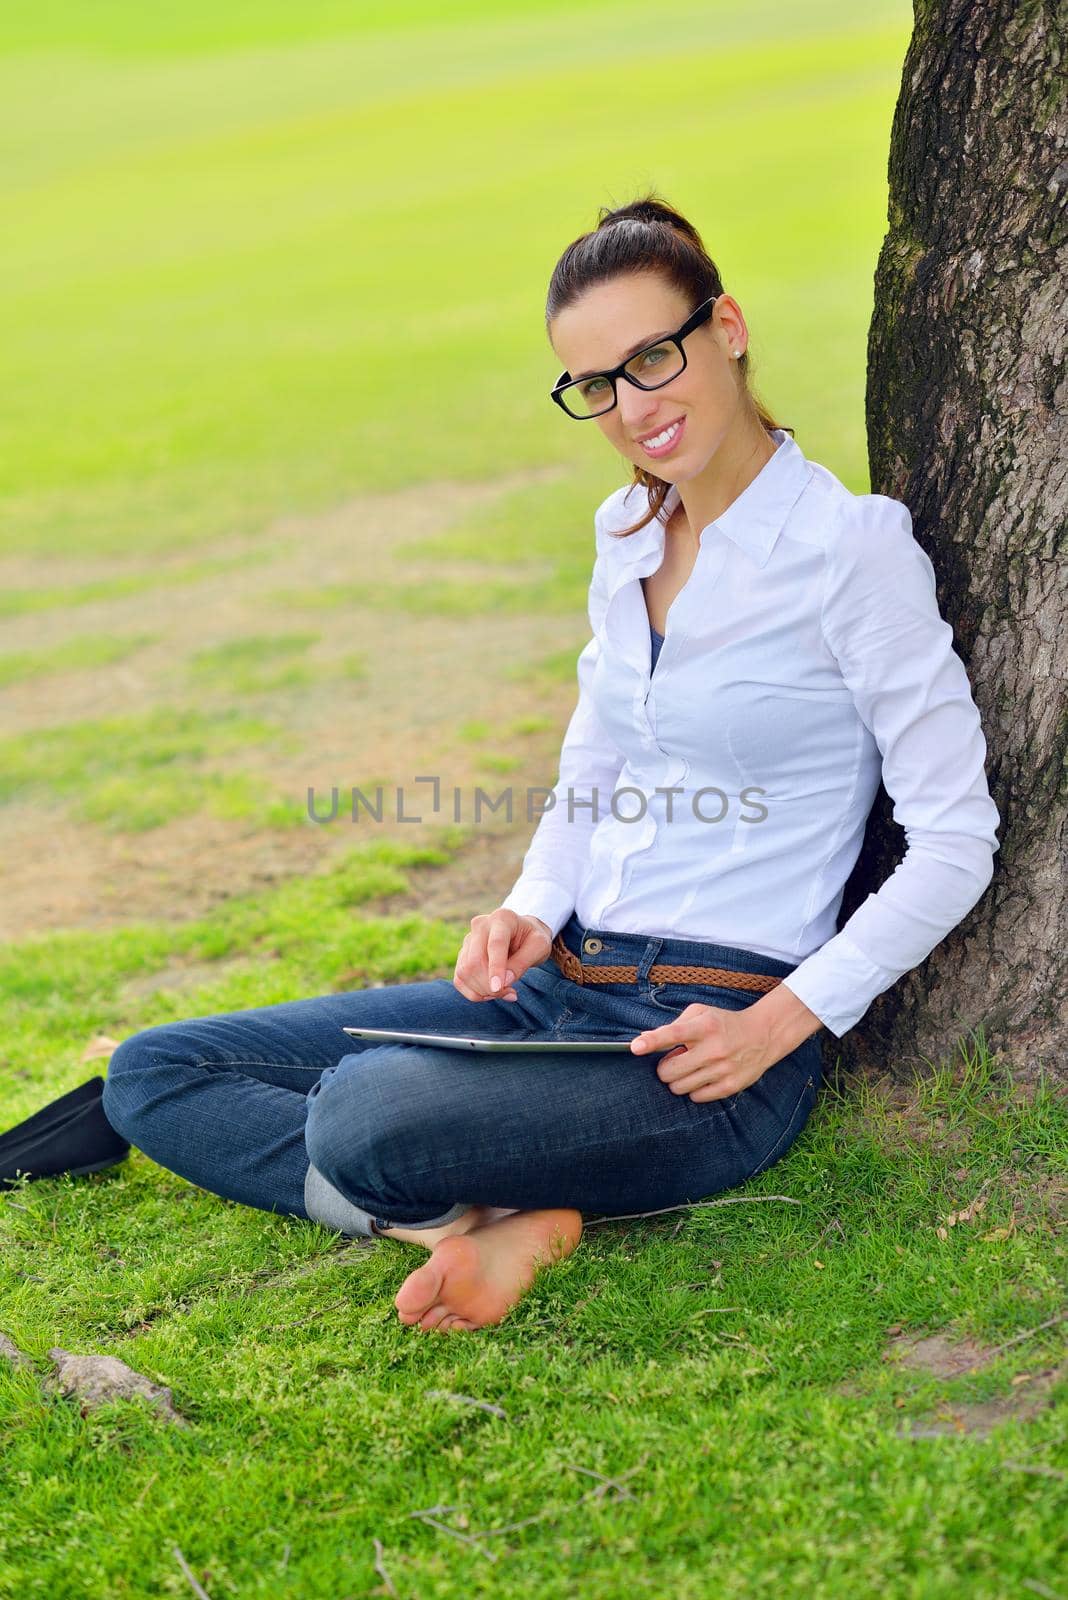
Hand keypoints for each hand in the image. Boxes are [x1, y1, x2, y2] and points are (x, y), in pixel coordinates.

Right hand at [452, 909, 552, 1002]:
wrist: (524, 934)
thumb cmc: (533, 940)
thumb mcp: (539, 948)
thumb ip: (523, 963)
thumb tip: (504, 982)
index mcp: (502, 918)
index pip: (495, 944)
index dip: (495, 968)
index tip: (498, 988)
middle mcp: (481, 925)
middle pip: (475, 961)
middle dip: (489, 984)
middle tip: (511, 993)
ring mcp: (468, 939)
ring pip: (464, 972)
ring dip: (483, 991)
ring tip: (505, 992)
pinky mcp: (463, 955)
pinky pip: (459, 980)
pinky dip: (474, 993)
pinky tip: (491, 993)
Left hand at [629, 984, 821, 1101]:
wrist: (763, 1035)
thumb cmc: (724, 1023)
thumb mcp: (701, 1013)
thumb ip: (674, 1024)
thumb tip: (645, 1039)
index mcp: (704, 1026)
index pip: (672, 1034)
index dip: (651, 1041)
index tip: (635, 1047)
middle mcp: (713, 1048)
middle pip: (669, 1070)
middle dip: (665, 1068)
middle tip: (676, 1060)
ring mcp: (722, 1069)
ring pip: (679, 1087)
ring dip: (678, 1080)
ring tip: (691, 1068)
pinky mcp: (730, 1086)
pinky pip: (696, 1097)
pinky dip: (693, 1090)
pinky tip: (703, 1077)